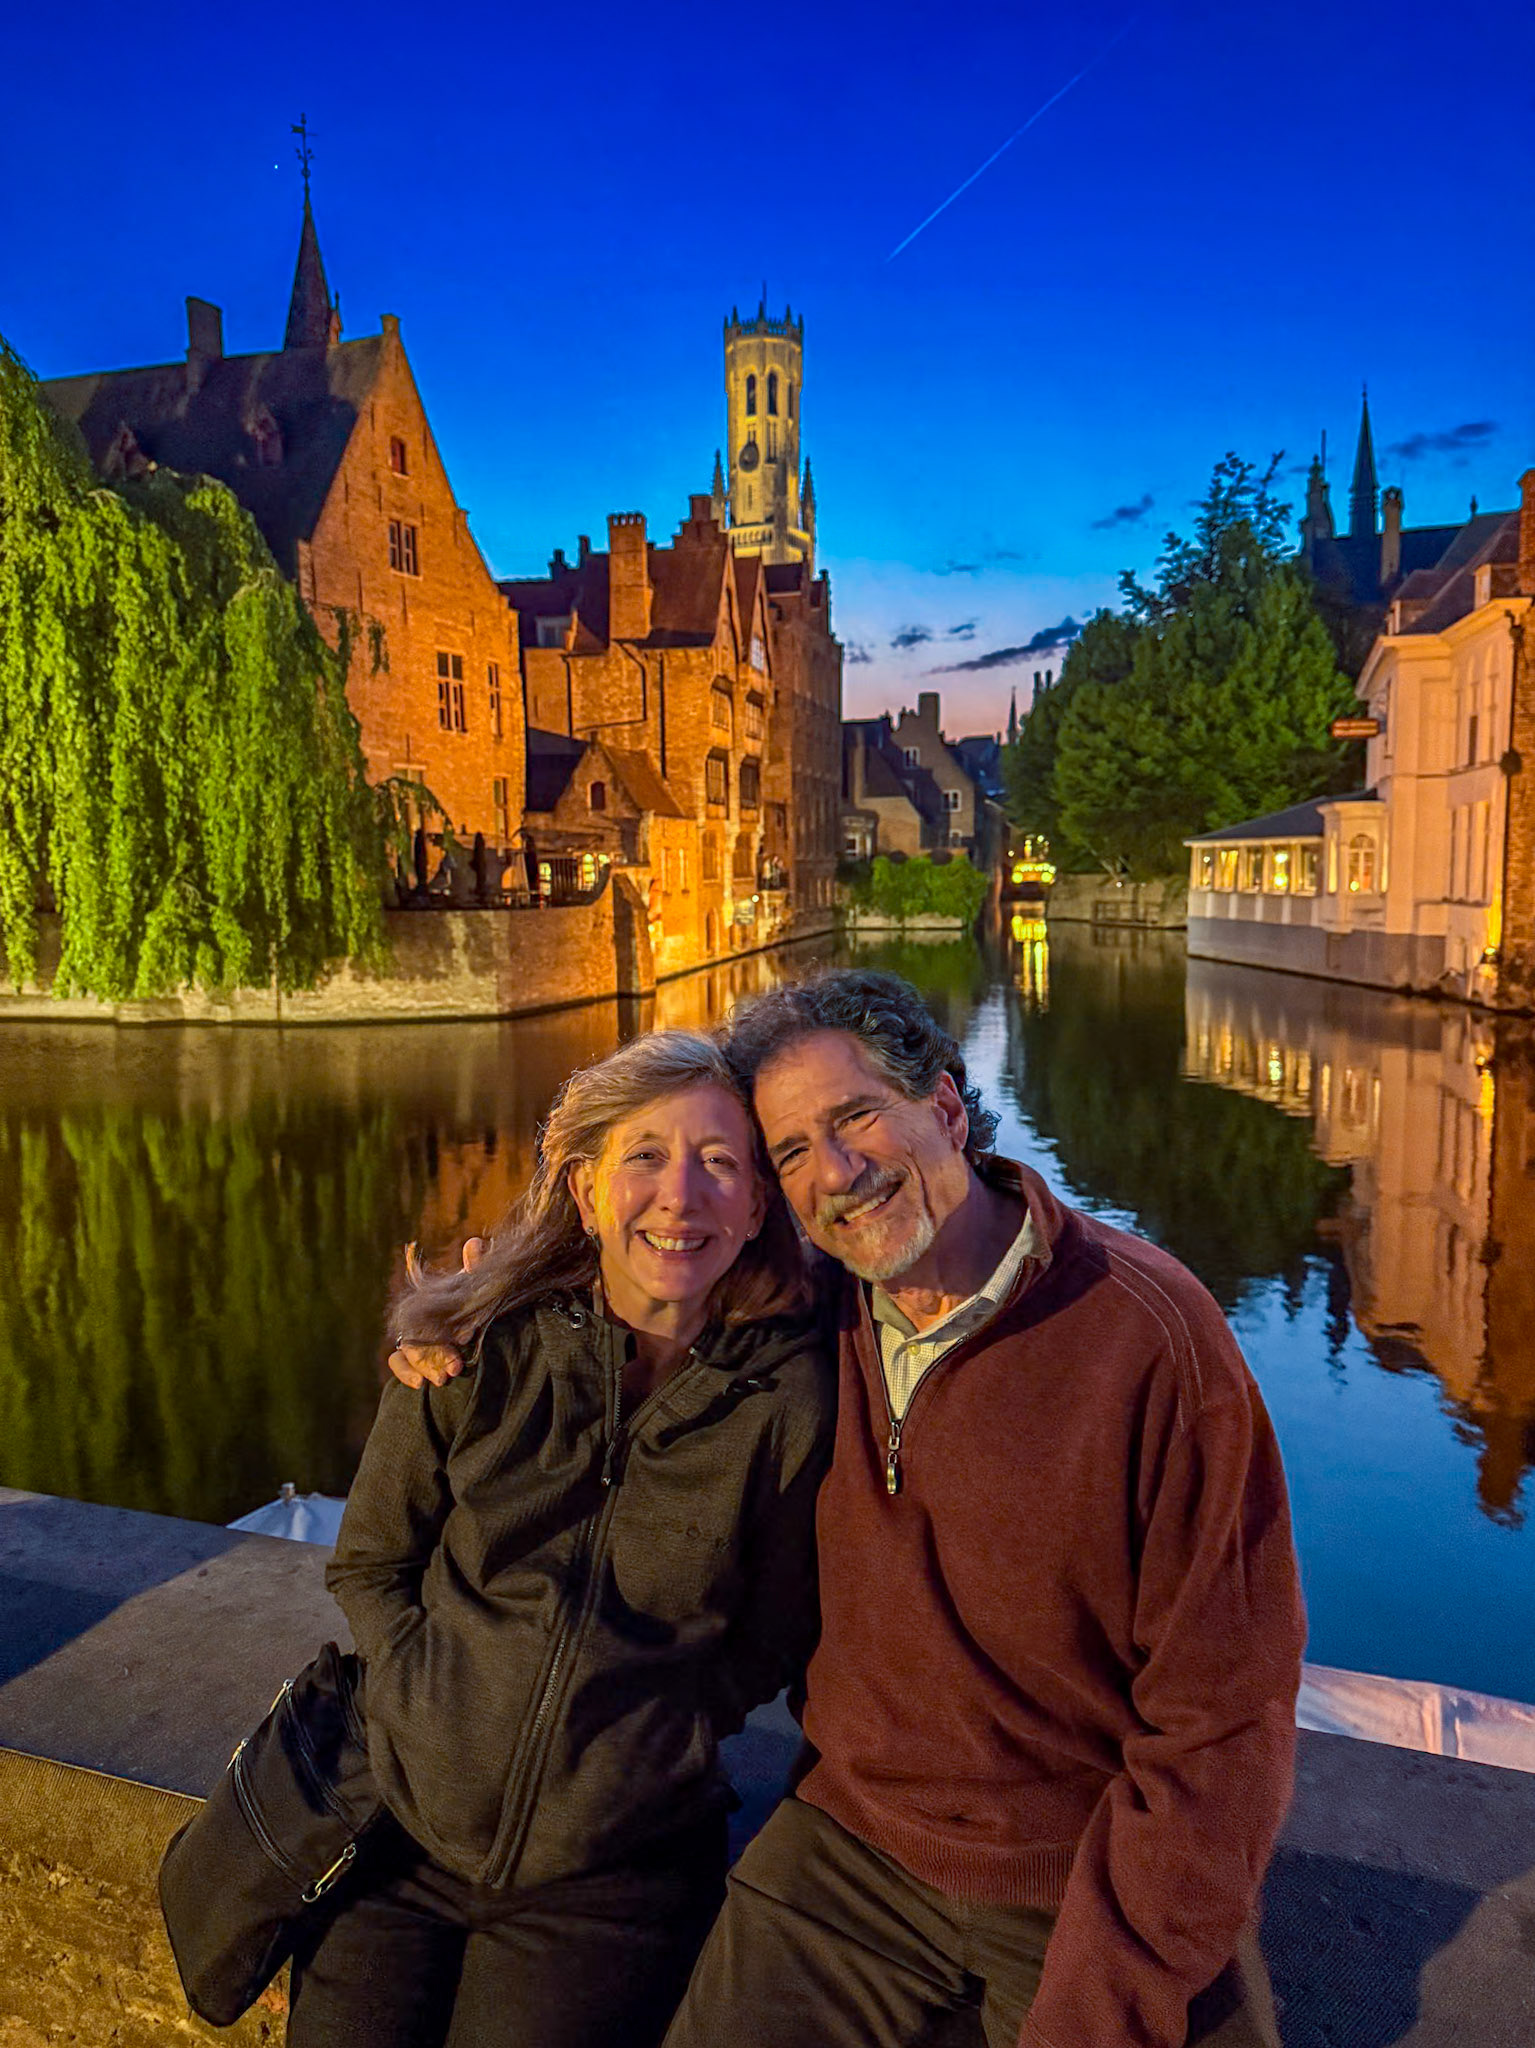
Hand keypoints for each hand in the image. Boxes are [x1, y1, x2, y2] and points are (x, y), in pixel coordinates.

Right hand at [387, 1236, 481, 1387]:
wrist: (483, 1331)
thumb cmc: (479, 1301)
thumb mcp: (480, 1286)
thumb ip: (477, 1267)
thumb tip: (474, 1243)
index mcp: (434, 1302)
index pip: (424, 1310)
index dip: (439, 1324)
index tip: (466, 1337)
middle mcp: (422, 1321)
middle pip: (417, 1337)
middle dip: (436, 1353)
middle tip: (456, 1366)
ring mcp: (418, 1342)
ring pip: (407, 1354)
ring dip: (425, 1366)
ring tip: (445, 1377)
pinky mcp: (418, 1363)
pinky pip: (399, 1366)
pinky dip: (406, 1375)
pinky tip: (420, 1385)